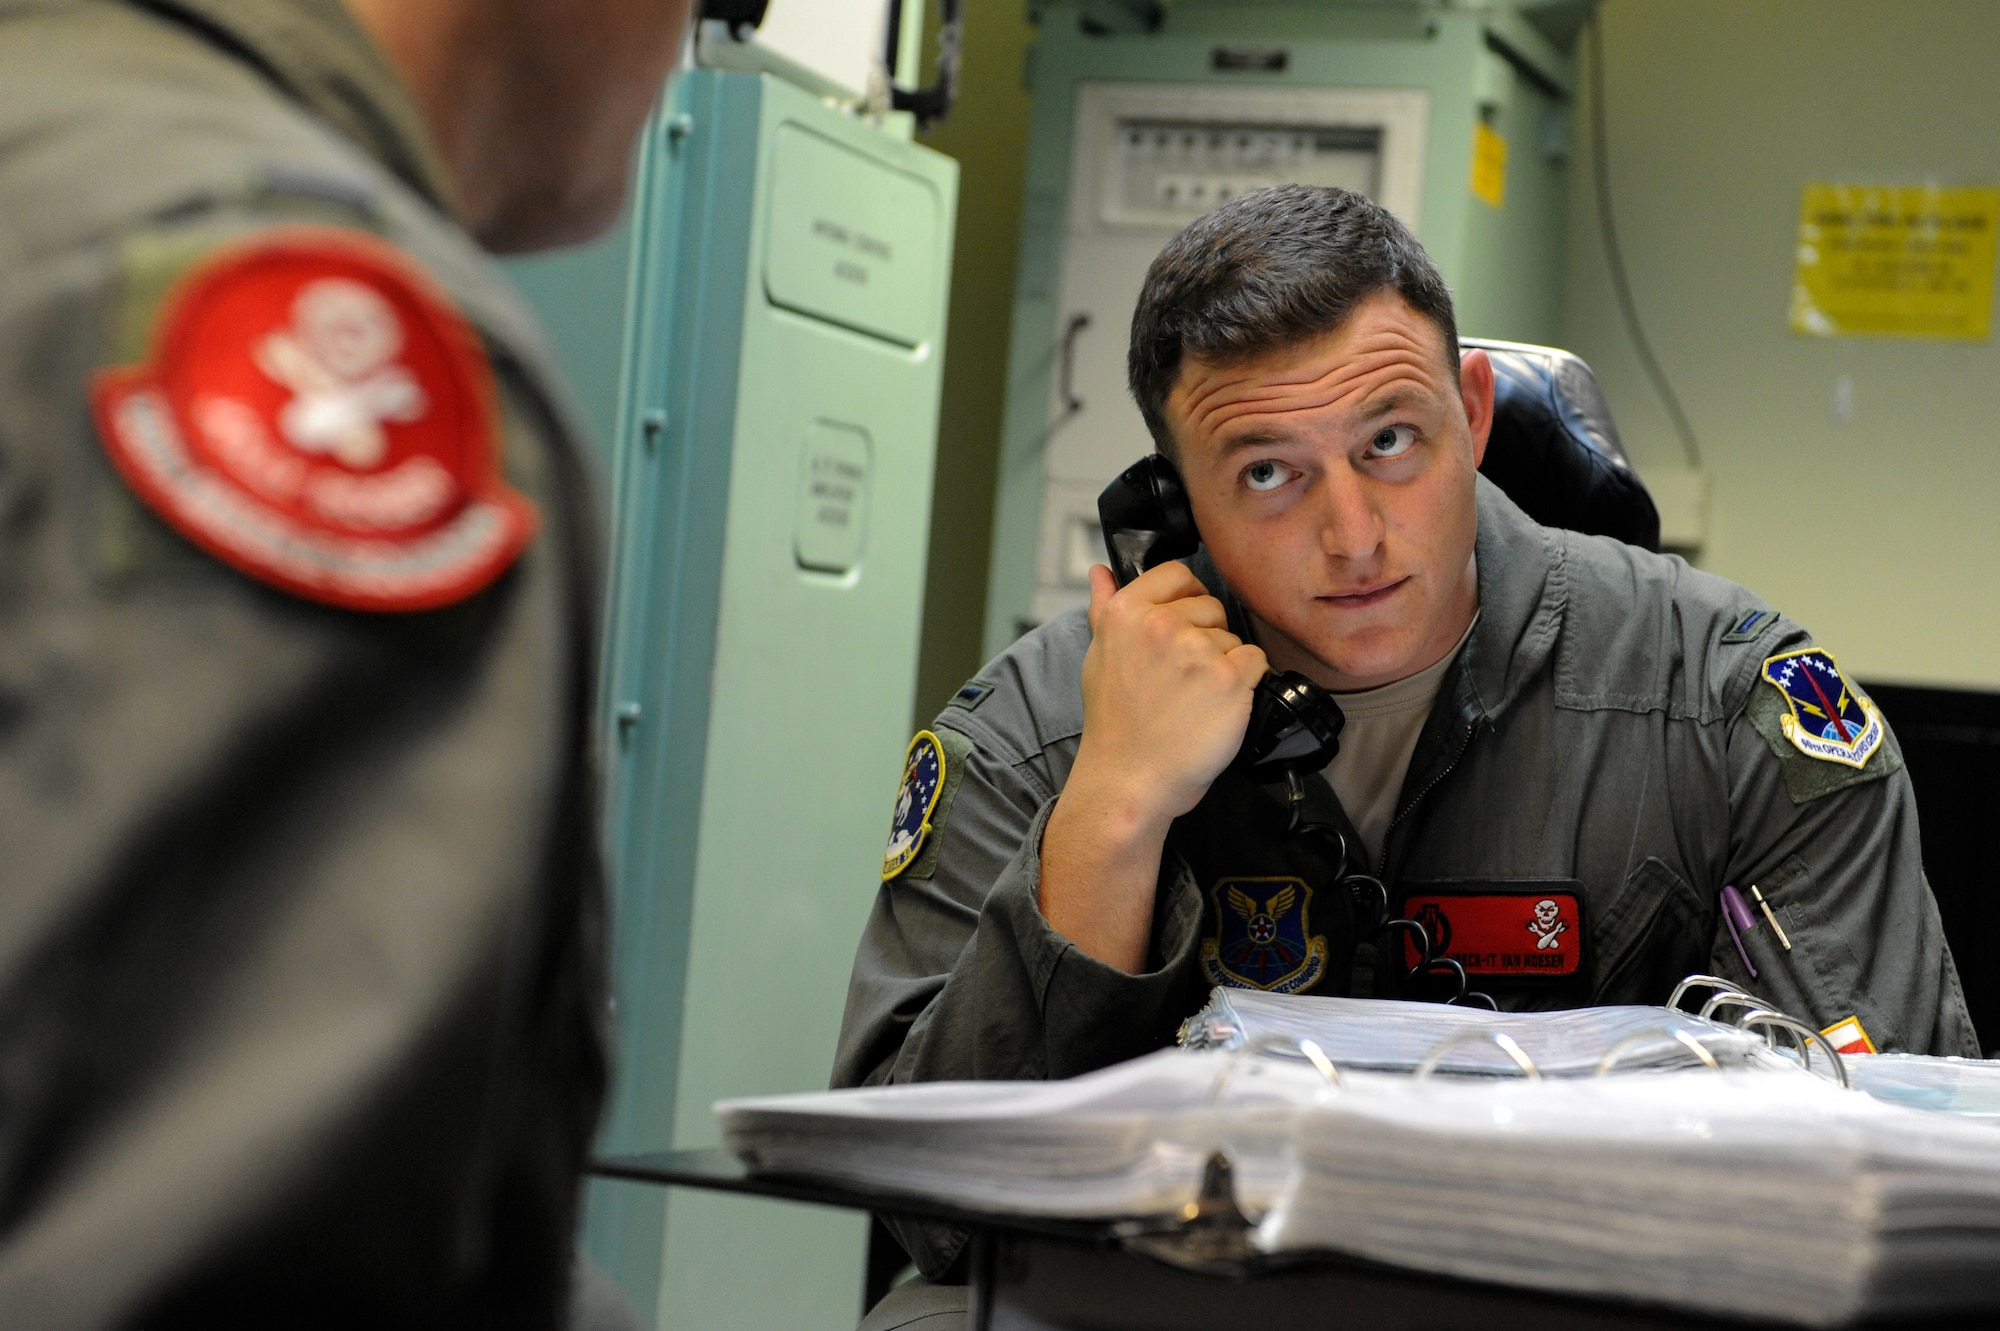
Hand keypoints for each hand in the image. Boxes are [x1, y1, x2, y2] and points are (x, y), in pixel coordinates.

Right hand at [1036, 562, 1266, 971]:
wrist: (1130, 780)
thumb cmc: (1115, 725)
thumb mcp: (1098, 657)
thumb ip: (1104, 609)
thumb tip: (1101, 572)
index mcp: (1126, 613)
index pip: (1177, 574)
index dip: (1185, 600)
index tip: (1180, 628)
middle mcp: (1161, 624)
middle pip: (1211, 606)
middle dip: (1205, 637)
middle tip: (1182, 679)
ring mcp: (1199, 650)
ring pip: (1234, 637)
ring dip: (1224, 664)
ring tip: (1194, 699)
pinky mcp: (1231, 678)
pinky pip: (1257, 661)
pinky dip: (1246, 684)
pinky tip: (1217, 707)